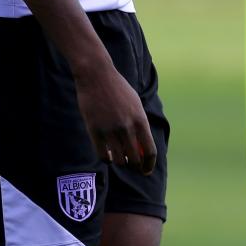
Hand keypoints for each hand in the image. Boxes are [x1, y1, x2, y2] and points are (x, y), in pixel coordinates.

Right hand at [73, 60, 156, 174]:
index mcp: (140, 120)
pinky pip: (103, 156)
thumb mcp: (134, 103)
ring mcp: (110, 130)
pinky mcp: (95, 131)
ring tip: (119, 158)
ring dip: (120, 162)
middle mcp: (127, 127)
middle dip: (135, 167)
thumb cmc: (117, 88)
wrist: (96, 75)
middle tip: (132, 166)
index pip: (150, 152)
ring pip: (119, 161)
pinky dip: (106, 159)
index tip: (146, 170)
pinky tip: (107, 154)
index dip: (149, 165)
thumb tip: (142, 148)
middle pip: (135, 160)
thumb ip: (139, 124)